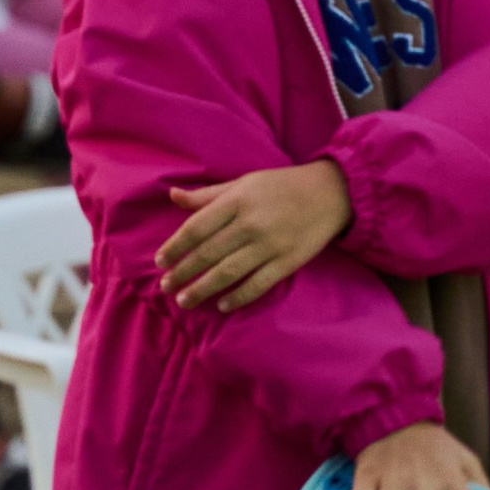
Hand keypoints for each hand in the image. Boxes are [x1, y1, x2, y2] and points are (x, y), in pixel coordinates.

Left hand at [157, 159, 349, 313]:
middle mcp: (250, 224)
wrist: (329, 193)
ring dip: (202, 289)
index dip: (175, 247)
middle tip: (166, 287)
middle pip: (207, 254)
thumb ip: (207, 195)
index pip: (196, 228)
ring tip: (184, 301)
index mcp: (236, 201)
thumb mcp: (242, 183)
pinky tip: (222, 306)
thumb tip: (172, 195)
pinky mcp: (287, 262)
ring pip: (228, 273)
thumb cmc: (280, 186)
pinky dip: (238, 297)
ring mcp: (269, 245)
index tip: (160, 261)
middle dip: (182, 273)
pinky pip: (257, 285)